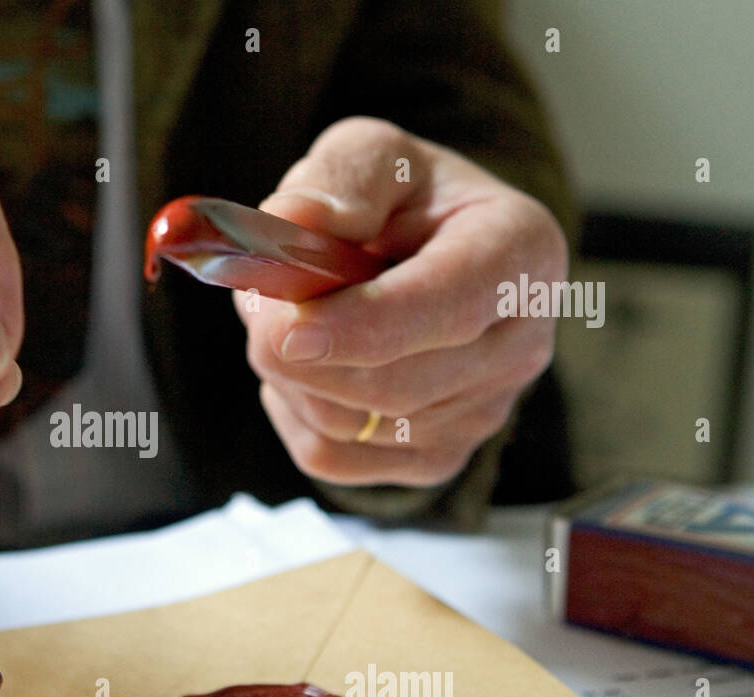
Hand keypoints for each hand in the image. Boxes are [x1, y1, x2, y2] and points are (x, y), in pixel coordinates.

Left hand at [235, 117, 566, 487]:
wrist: (425, 255)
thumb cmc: (402, 201)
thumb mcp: (376, 156)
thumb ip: (340, 179)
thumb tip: (293, 221)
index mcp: (519, 254)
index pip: (449, 308)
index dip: (364, 325)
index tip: (291, 330)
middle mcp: (520, 346)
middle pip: (390, 385)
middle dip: (299, 350)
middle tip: (258, 301)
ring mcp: (484, 413)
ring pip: (348, 425)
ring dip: (287, 374)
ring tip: (291, 318)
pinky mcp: (437, 458)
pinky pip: (332, 456)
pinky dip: (292, 410)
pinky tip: (306, 364)